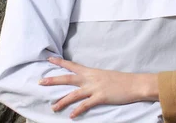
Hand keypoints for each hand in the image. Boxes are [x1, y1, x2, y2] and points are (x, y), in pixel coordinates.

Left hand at [39, 57, 158, 117]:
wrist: (134, 84)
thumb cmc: (121, 80)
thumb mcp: (105, 76)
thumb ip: (94, 78)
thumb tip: (85, 82)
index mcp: (92, 72)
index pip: (72, 65)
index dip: (60, 62)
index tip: (49, 59)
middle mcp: (91, 78)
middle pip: (68, 78)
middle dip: (54, 80)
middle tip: (40, 82)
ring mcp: (95, 88)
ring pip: (74, 94)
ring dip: (62, 101)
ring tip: (53, 107)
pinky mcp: (101, 97)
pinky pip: (86, 105)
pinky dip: (78, 110)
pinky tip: (72, 116)